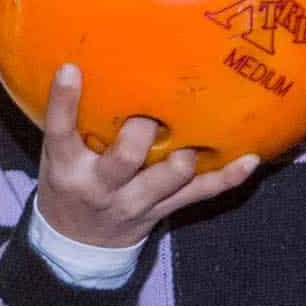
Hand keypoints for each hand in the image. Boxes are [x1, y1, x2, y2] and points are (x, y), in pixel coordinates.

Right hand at [28, 63, 256, 252]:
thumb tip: (85, 61)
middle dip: (144, 129)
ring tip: (203, 126)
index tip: (72, 69)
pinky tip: (250, 160)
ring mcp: (134, 202)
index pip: (59, 131)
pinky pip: (199, 195)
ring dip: (187, 153)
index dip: (64, 101)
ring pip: (169, 178)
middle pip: (126, 157)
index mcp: (66, 166)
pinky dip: (227, 178)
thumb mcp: (56, 157)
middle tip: (153, 106)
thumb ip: (72, 120)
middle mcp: (100, 185)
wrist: (76, 244)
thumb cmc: (68, 184)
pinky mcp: (161, 211)